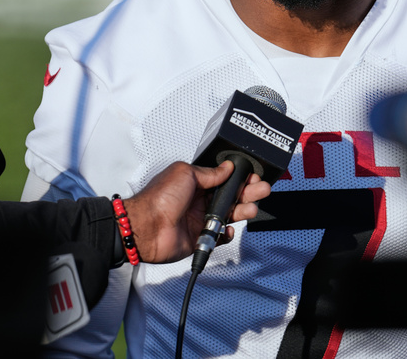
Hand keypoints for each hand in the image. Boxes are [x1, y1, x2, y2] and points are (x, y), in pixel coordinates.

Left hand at [123, 161, 270, 264]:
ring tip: (251, 208)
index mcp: (195, 183)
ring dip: (242, 211)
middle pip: (230, 197)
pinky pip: (219, 237)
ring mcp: (199, 220)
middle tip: (261, 190)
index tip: (252, 176)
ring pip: (228, 216)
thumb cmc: (158, 199)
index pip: (224, 180)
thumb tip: (226, 167)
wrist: (146, 228)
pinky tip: (228, 228)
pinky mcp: (199, 238)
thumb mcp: (186, 173)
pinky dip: (226, 234)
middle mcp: (199, 201)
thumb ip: (209, 172)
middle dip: (248, 193)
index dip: (239, 179)